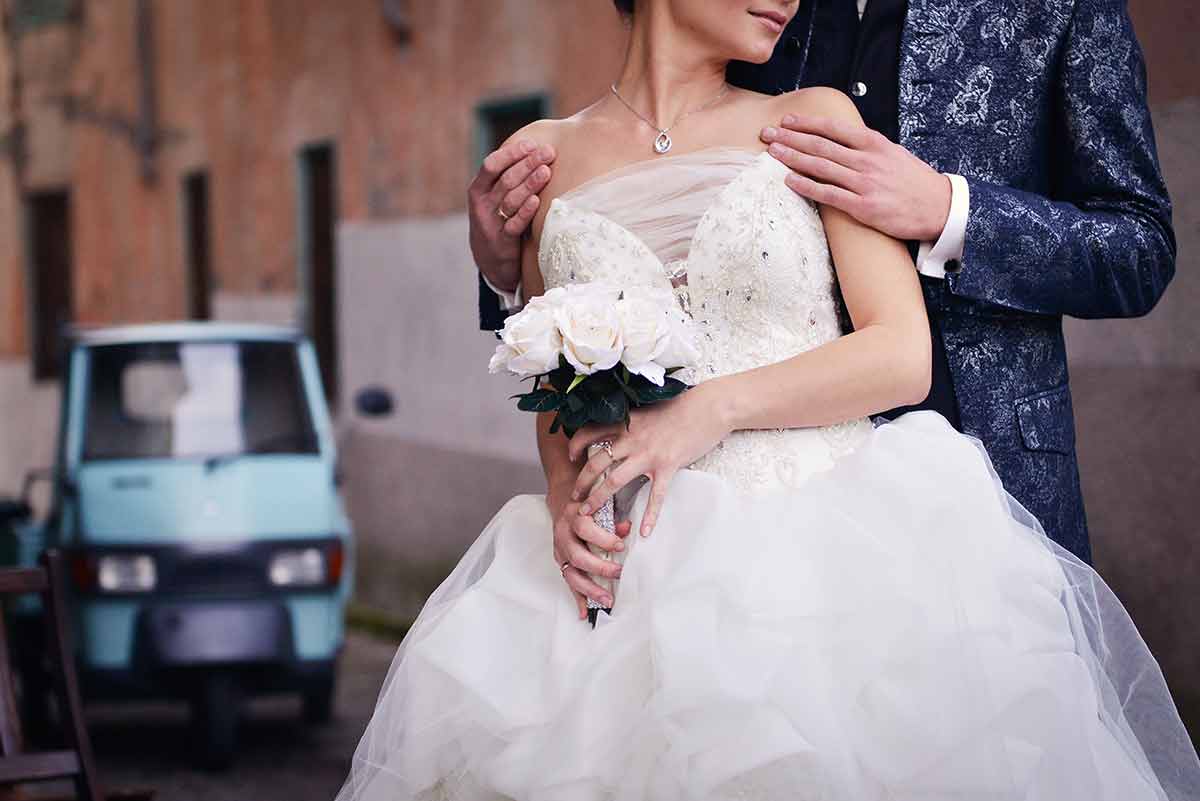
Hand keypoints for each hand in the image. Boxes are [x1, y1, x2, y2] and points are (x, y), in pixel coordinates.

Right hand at [468, 140, 555, 292]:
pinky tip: (537, 200)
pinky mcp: (502, 241)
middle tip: (548, 152)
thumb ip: (505, 178)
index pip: (491, 165)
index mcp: (478, 189)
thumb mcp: (493, 199)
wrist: (490, 261)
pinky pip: (514, 224)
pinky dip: (525, 212)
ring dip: (530, 183)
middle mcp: (482, 205)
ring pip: (511, 199)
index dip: (511, 153)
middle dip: (528, 163)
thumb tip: (534, 149)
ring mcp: (491, 224)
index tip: (531, 144)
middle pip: (505, 179)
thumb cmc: (498, 220)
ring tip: (547, 171)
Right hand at [547, 483, 631, 619]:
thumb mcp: (599, 504)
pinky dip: (577, 598)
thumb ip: (613, 517)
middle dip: (599, 568)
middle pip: (577, 556)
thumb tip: (628, 528)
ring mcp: (560, 551)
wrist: (564, 501)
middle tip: (618, 573)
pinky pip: (568, 582)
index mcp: (574, 517)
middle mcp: (564, 535)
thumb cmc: (587, 504)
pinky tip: (585, 612)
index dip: (603, 538)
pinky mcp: (561, 562)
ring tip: (606, 600)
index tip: (621, 545)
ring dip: (589, 589)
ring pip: (571, 574)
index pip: (585, 528)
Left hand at [567, 383, 731, 538]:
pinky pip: (655, 495)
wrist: (708, 407)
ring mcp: (649, 454)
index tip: (570, 457)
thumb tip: (620, 428)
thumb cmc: (680, 406)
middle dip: (581, 482)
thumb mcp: (648, 409)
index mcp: (626, 423)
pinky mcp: (668, 466)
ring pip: (615, 480)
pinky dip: (650, 515)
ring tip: (587, 513)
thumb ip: (631, 421)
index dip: (575, 445)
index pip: (590, 432)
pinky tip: (645, 531)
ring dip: (598, 498)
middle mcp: (632, 438)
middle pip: (597, 462)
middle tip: (573, 497)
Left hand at [761, 114, 951, 242]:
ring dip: (792, 158)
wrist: (939, 207)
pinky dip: (806, 186)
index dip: (807, 123)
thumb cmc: (914, 181)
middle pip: (820, 145)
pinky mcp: (863, 206)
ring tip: (772, 152)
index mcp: (874, 143)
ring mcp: (864, 182)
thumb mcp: (893, 154)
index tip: (787, 121)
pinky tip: (789, 180)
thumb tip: (842, 142)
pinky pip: (828, 194)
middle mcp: (867, 159)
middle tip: (767, 134)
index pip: (833, 129)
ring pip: (820, 166)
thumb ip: (867, 148)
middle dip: (790, 138)